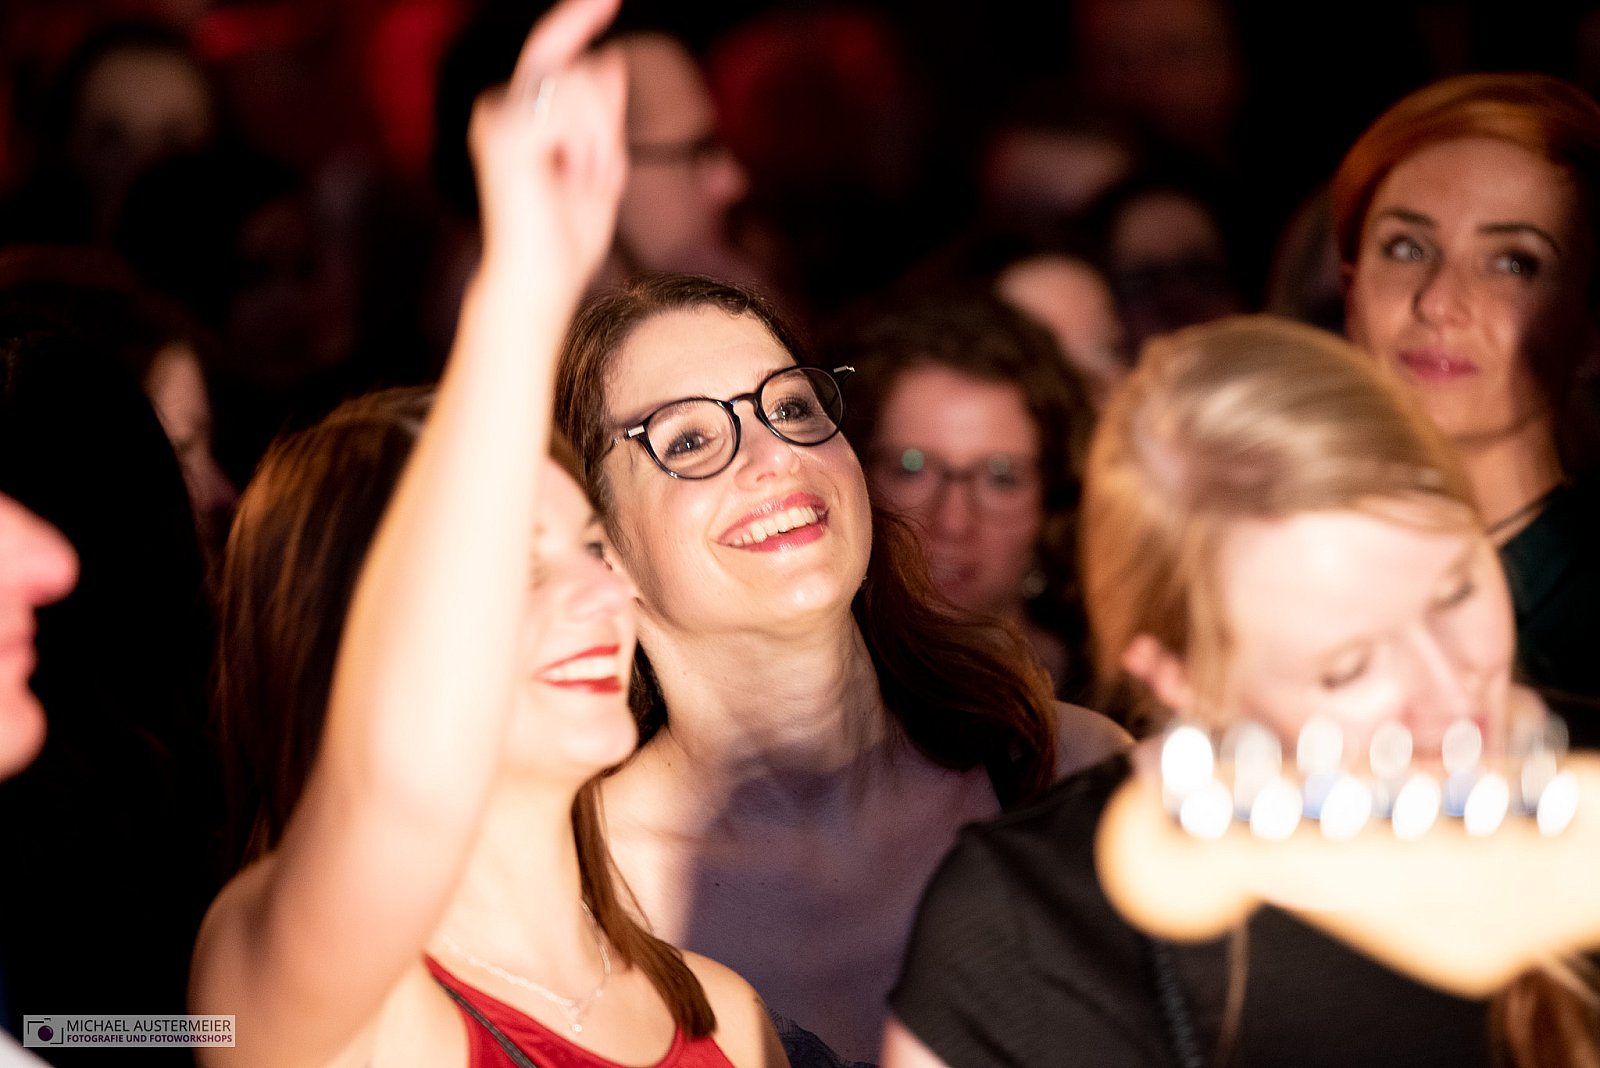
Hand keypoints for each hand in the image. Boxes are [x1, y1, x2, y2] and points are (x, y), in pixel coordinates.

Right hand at [467, 0, 627, 292]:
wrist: (542, 281)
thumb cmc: (566, 238)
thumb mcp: (600, 163)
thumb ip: (604, 113)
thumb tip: (609, 56)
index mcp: (518, 112)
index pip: (554, 50)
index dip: (579, 16)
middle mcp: (499, 107)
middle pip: (576, 66)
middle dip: (604, 120)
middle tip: (595, 174)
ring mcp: (497, 118)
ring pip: (579, 85)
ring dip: (600, 138)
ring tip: (583, 181)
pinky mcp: (505, 134)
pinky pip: (571, 110)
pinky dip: (588, 148)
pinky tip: (572, 179)